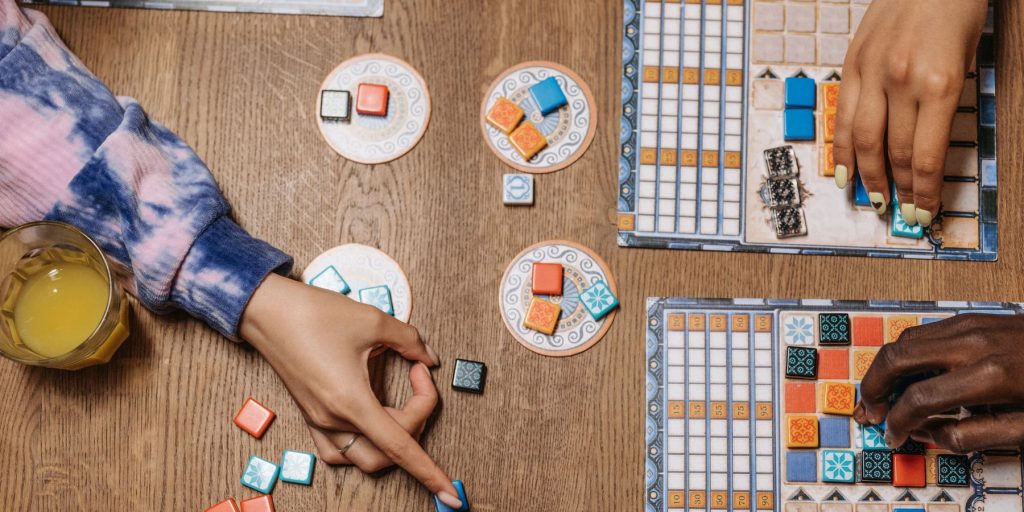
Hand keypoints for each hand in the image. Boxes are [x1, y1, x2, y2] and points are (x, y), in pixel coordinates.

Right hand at [239, 274, 462, 508]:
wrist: (267, 311)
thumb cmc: (313, 314)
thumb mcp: (372, 320)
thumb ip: (409, 341)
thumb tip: (428, 357)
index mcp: (350, 402)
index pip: (400, 448)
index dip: (429, 473)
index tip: (452, 496)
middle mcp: (333, 420)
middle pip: (388, 451)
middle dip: (415, 420)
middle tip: (418, 373)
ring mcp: (319, 421)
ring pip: (364, 457)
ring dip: (391, 438)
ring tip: (399, 396)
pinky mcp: (310, 415)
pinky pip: (340, 450)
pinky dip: (364, 443)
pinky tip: (373, 416)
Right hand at [834, 0, 986, 225]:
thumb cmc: (955, 9)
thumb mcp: (963, 61)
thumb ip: (942, 106)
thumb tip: (924, 153)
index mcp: (937, 83)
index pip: (926, 155)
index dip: (924, 190)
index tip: (923, 211)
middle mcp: (900, 81)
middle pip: (893, 152)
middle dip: (898, 188)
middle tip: (900, 212)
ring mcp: (871, 72)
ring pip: (862, 140)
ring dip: (866, 175)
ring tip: (871, 198)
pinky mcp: (851, 63)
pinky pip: (842, 115)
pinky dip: (840, 147)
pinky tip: (841, 169)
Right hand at [855, 314, 1023, 452]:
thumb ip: (972, 435)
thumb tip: (928, 433)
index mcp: (988, 375)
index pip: (919, 399)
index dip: (898, 422)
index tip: (895, 436)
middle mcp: (971, 343)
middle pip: (896, 359)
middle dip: (873, 388)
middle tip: (869, 411)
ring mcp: (968, 325)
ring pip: (902, 340)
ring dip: (884, 369)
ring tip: (881, 395)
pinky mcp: (969, 318)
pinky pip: (922, 332)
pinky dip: (905, 354)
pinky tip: (909, 374)